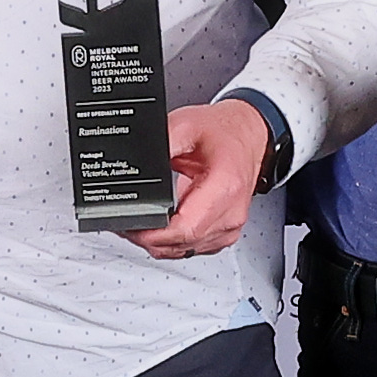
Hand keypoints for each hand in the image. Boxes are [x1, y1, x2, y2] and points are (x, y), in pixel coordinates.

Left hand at [125, 98, 268, 260]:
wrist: (248, 136)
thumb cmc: (224, 132)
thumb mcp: (185, 126)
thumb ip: (160, 146)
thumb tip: (138, 165)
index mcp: (225, 187)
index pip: (185, 229)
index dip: (153, 234)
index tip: (132, 227)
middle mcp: (231, 213)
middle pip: (182, 243)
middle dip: (149, 238)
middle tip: (128, 223)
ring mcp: (229, 227)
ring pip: (185, 250)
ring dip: (160, 242)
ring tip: (142, 222)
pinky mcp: (225, 234)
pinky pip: (192, 248)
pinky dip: (174, 242)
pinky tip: (163, 226)